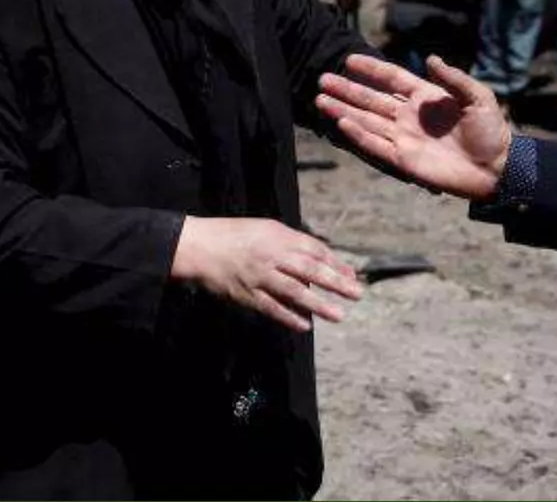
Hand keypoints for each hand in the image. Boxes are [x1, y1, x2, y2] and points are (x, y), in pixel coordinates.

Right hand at [170, 216, 361, 331]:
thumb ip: (293, 245)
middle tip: (357, 293)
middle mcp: (271, 256)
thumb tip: (321, 262)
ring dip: (318, 304)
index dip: (335, 263)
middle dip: (336, 282)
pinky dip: (289, 317)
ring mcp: (259, 276)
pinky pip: (271, 308)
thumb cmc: (236, 236)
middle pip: (310, 270)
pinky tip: (306, 326)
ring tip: (338, 314)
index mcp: (278, 237)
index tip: (352, 275)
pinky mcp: (246, 295)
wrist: (200, 247)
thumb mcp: (267, 230)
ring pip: (294, 291)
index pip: (314, 249)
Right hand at [316, 54, 511, 201]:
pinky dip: (358, 134)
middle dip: (347, 89)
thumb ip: (454, 78)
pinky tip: (342, 122)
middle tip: (323, 78)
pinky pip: (375, 144)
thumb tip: (430, 58)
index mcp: (425, 97)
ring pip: (367, 120)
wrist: (495, 167)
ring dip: (344, 110)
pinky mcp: (403, 159)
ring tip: (321, 99)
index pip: (392, 78)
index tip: (349, 58)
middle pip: (371, 99)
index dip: (371, 68)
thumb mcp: (478, 97)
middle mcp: (409, 115)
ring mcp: (404, 137)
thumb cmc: (490, 130)